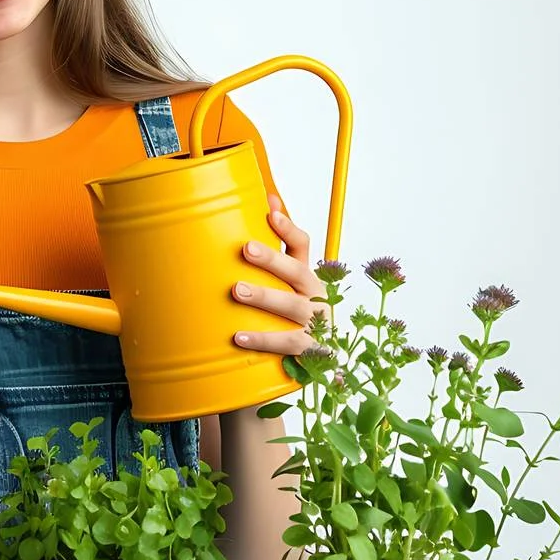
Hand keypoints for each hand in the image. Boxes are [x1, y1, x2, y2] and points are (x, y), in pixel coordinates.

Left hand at [230, 194, 323, 355]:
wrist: (322, 360)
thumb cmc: (296, 313)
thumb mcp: (287, 281)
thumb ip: (277, 246)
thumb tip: (268, 199)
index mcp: (307, 275)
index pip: (302, 245)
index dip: (288, 228)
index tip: (270, 213)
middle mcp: (315, 295)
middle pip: (298, 271)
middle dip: (272, 259)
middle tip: (246, 248)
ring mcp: (315, 322)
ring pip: (292, 307)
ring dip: (265, 296)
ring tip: (237, 289)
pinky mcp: (311, 349)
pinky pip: (287, 343)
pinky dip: (264, 340)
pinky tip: (238, 336)